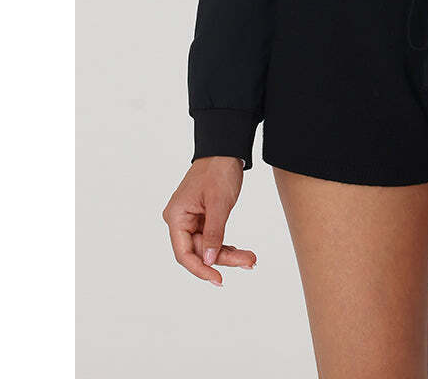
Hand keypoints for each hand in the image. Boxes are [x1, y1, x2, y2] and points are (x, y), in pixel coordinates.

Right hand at [162, 157, 256, 285]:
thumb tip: (208, 260)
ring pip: (208, 246)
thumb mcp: (219, 203)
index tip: (218, 279)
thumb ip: (213, 233)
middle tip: (250, 261)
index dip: (200, 269)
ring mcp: (191, 219)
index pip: (184, 253)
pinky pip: (212, 237)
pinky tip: (242, 252)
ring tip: (251, 258)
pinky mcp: (202, 217)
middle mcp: (180, 220)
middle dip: (223, 258)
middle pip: (199, 251)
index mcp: (176, 216)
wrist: (225, 149)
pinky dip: (226, 244)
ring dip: (229, 253)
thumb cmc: (219, 170)